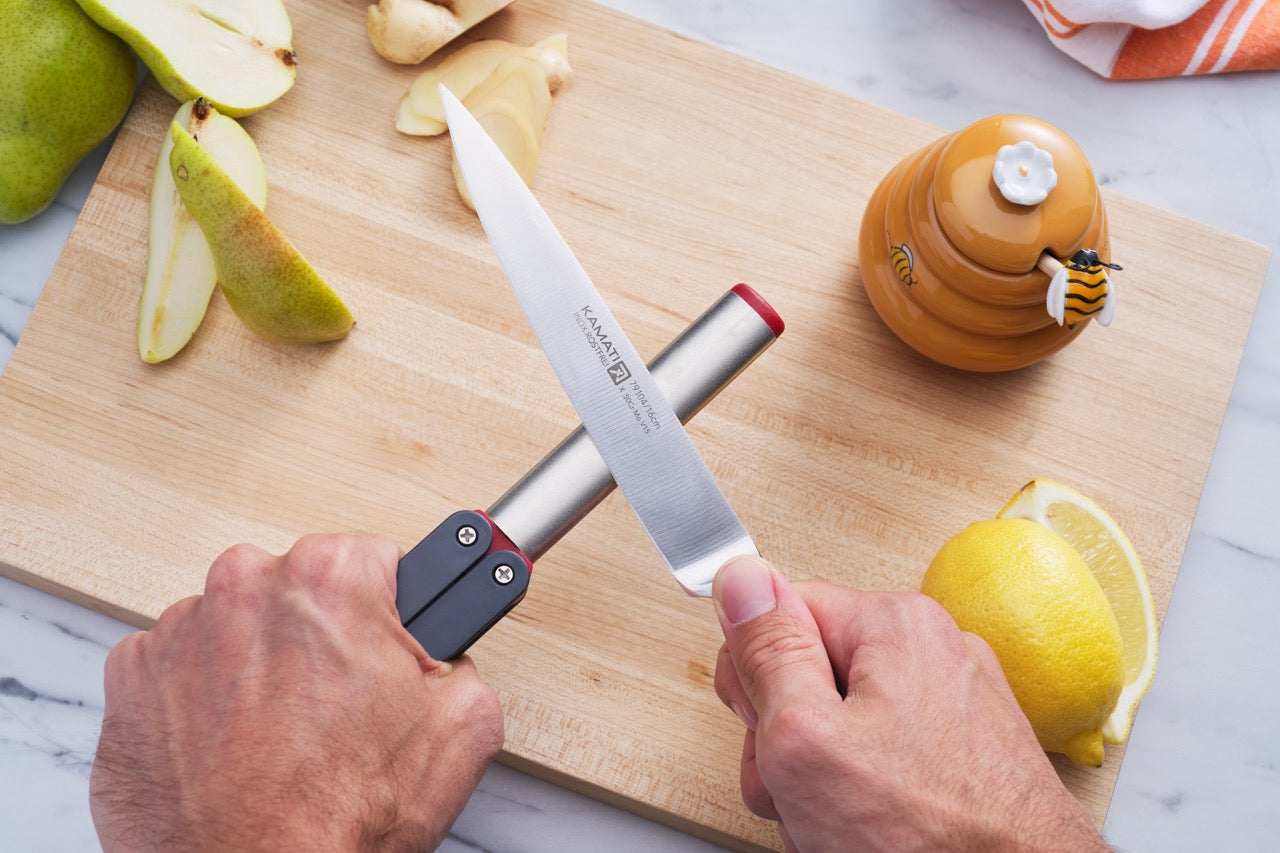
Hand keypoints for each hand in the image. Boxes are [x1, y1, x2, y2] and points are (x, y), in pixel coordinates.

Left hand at [90, 534, 502, 851]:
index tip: (381, 639)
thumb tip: (448, 645)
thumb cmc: (337, 817)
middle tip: (340, 702)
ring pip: (239, 624)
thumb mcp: (464, 723)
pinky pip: (181, 665)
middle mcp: (244, 587)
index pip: (375, 556)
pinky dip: (206, 696)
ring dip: (261, 662)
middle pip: (301, 587)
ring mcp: (179, 633)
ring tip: (285, 734)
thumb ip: (458, 654)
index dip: (388, 609)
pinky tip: (236, 743)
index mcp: (327, 579)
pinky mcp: (131, 680)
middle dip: (322, 633)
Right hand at [712, 555, 1106, 851]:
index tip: (766, 727)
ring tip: (836, 823)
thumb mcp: (805, 734)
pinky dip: (863, 796)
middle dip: (787, 740)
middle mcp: (933, 650)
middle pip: (809, 672)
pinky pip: (884, 758)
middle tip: (801, 789)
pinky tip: (867, 831)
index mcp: (894, 624)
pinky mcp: (966, 753)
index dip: (753, 677)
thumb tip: (741, 577)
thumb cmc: (928, 833)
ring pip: (842, 725)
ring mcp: (956, 705)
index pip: (779, 612)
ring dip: (820, 779)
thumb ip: (767, 650)